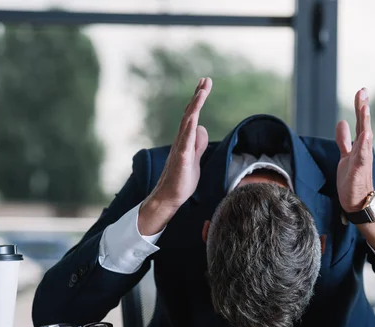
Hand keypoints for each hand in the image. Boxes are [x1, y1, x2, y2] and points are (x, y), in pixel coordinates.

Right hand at [138, 77, 211, 234]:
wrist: (169, 198)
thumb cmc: (181, 180)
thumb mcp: (194, 158)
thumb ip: (198, 144)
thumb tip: (201, 128)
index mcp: (186, 140)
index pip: (193, 116)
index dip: (199, 100)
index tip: (204, 84)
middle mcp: (181, 141)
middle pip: (190, 114)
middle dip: (198, 97)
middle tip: (205, 80)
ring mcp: (180, 149)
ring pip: (187, 124)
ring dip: (194, 108)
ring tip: (201, 93)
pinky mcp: (181, 160)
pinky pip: (185, 142)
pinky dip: (188, 130)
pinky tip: (193, 119)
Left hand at [335, 88, 373, 212]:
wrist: (359, 203)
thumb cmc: (353, 181)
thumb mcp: (345, 156)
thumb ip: (344, 140)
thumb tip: (342, 122)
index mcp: (359, 146)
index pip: (360, 123)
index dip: (360, 107)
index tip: (361, 91)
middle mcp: (363, 150)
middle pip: (363, 126)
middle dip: (363, 108)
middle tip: (363, 91)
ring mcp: (362, 160)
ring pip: (364, 138)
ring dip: (365, 122)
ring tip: (364, 107)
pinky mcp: (359, 171)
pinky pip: (362, 156)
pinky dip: (364, 145)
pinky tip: (366, 134)